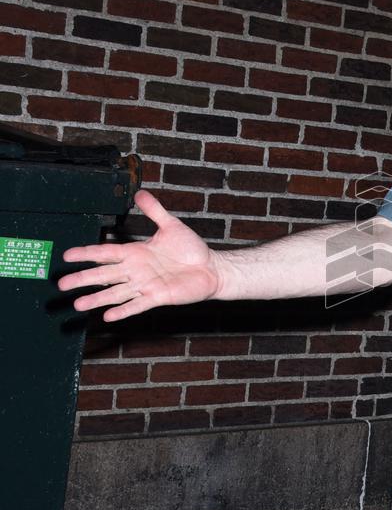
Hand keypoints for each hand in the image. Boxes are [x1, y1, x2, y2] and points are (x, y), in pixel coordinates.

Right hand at [58, 190, 221, 321]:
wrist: (211, 268)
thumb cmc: (191, 249)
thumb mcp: (171, 226)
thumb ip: (154, 210)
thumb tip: (139, 193)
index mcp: (136, 253)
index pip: (106, 252)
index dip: (87, 254)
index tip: (67, 255)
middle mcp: (136, 270)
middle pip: (104, 275)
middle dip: (83, 279)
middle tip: (62, 284)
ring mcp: (146, 284)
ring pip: (116, 292)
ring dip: (97, 299)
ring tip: (78, 304)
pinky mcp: (158, 296)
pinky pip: (137, 304)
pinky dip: (123, 310)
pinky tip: (107, 316)